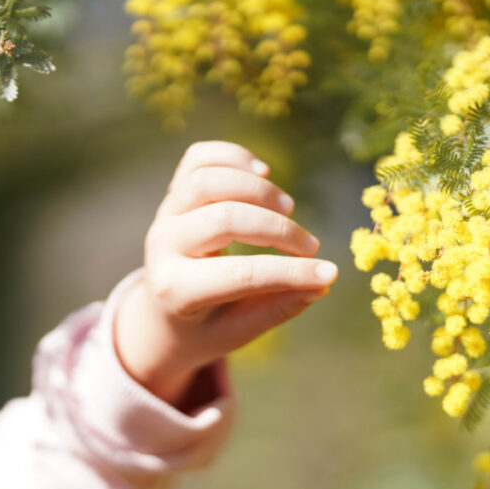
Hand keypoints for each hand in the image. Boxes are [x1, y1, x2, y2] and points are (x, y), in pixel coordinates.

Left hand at [114, 141, 337, 404]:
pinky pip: (197, 158)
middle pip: (224, 219)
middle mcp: (163, 246)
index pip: (240, 275)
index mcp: (175, 290)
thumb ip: (277, 307)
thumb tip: (322, 283)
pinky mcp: (173, 193)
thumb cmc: (205, 327)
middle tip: (309, 245)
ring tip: (288, 207)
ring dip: (257, 189)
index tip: (329, 273)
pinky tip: (263, 173)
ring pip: (207, 180)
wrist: (160, 314)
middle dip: (278, 230)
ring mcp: (165, 215)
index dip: (291, 272)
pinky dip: (233, 157)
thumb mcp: (238, 331)